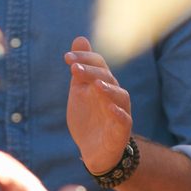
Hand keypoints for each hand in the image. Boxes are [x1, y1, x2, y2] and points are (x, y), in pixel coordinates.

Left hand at [64, 36, 131, 174]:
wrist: (94, 151)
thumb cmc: (89, 118)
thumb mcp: (80, 91)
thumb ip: (80, 68)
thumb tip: (80, 38)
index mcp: (104, 83)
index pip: (98, 64)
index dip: (85, 59)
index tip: (66, 58)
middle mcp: (114, 95)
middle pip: (107, 77)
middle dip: (91, 71)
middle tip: (74, 69)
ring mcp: (120, 112)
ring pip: (120, 96)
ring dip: (109, 89)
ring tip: (96, 85)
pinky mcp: (121, 130)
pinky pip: (124, 120)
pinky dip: (118, 113)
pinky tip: (109, 108)